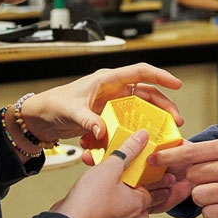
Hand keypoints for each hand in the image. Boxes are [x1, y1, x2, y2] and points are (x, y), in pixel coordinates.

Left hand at [22, 63, 183, 148]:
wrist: (40, 118)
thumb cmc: (53, 105)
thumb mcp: (70, 110)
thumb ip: (87, 119)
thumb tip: (102, 130)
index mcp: (107, 79)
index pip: (140, 72)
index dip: (160, 76)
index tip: (177, 84)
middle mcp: (113, 90)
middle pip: (146, 94)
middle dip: (163, 106)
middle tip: (176, 121)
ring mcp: (111, 105)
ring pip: (139, 111)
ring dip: (150, 123)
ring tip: (161, 136)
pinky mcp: (107, 119)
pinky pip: (124, 126)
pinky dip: (127, 135)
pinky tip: (127, 145)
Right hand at [52, 130, 155, 217]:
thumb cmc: (89, 200)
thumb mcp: (111, 167)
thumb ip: (128, 150)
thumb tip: (141, 138)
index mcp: (138, 203)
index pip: (160, 192)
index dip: (165, 181)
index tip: (170, 175)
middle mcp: (131, 215)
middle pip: (149, 203)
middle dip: (152, 192)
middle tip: (154, 181)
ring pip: (133, 210)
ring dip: (133, 198)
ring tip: (131, 187)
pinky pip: (118, 212)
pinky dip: (118, 203)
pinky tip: (110, 194)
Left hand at [148, 136, 217, 217]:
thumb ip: (214, 152)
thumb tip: (181, 150)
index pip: (191, 151)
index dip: (169, 157)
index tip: (154, 160)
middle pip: (192, 175)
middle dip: (195, 181)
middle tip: (210, 182)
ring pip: (198, 195)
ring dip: (205, 198)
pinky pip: (209, 213)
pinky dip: (214, 212)